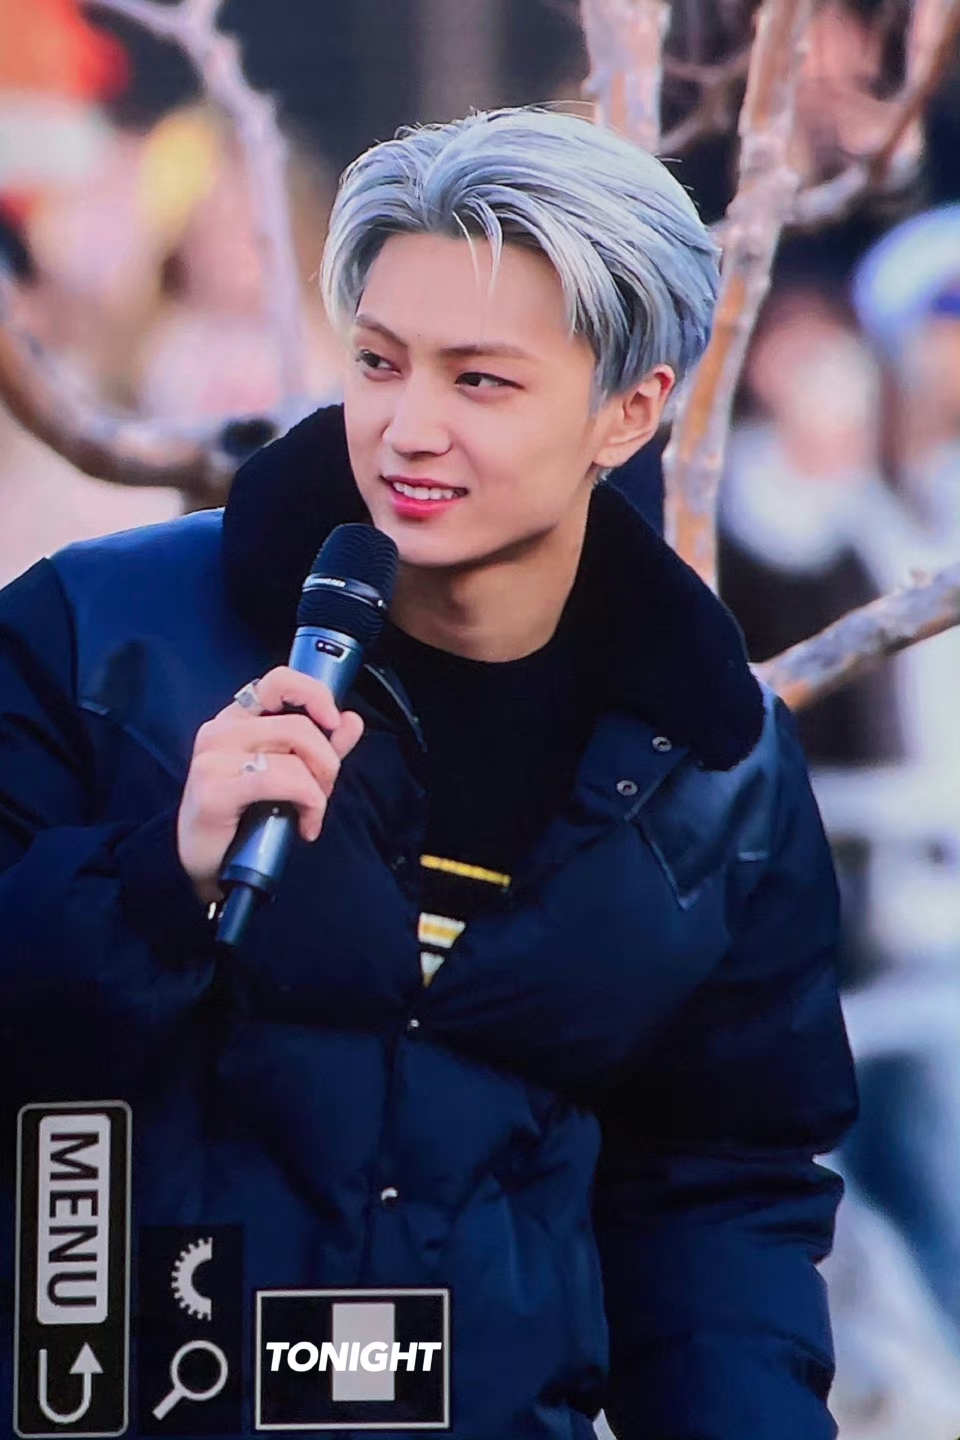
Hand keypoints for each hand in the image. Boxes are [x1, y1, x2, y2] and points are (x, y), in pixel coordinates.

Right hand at [177, 667, 364, 905]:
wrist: (206, 867)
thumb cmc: (243, 821)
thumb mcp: (289, 777)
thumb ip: (320, 747)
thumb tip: (351, 720)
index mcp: (236, 720)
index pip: (279, 681)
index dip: (314, 694)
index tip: (333, 720)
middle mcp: (220, 732)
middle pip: (299, 726)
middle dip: (326, 763)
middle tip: (322, 793)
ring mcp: (213, 759)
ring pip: (294, 757)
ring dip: (317, 791)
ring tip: (310, 814)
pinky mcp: (215, 790)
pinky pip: (282, 781)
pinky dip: (307, 804)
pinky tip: (304, 826)